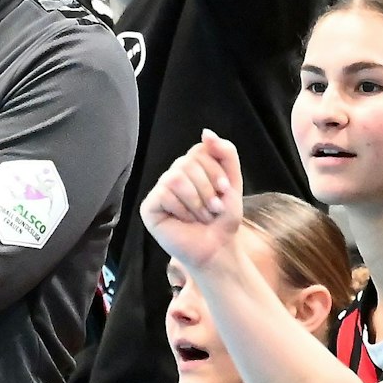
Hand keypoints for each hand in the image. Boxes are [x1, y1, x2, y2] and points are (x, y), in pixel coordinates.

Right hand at [142, 130, 244, 273]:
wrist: (217, 249)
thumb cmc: (223, 219)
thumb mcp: (232, 182)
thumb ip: (225, 153)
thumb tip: (205, 133)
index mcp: (193, 167)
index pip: (201, 150)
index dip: (215, 171)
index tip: (224, 191)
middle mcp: (174, 174)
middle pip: (189, 162)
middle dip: (208, 189)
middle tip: (213, 209)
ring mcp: (160, 190)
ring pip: (177, 177)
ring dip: (197, 201)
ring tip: (201, 216)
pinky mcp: (149, 207)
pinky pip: (165, 193)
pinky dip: (182, 209)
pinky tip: (184, 220)